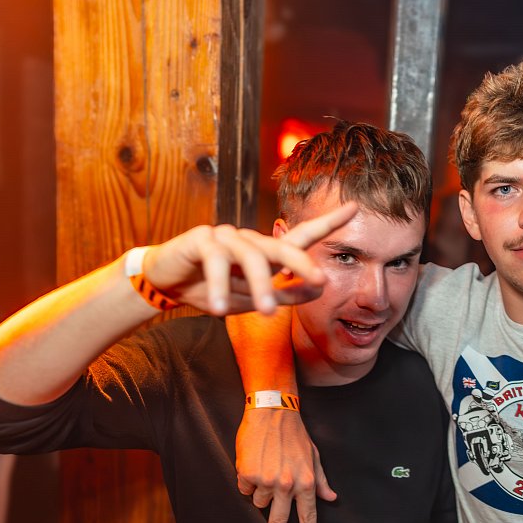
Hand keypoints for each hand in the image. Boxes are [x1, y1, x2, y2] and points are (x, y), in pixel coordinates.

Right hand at [143, 202, 358, 315]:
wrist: (166, 285)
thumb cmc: (212, 289)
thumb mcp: (251, 300)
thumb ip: (285, 295)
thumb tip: (319, 289)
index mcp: (265, 253)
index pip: (302, 236)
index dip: (329, 223)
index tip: (356, 209)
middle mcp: (250, 240)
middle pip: (283, 247)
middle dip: (304, 264)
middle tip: (321, 282)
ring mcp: (226, 236)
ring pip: (251, 258)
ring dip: (259, 288)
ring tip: (266, 313)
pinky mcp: (201, 239)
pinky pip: (216, 262)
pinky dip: (220, 286)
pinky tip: (219, 309)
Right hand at [235, 406, 335, 522]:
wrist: (271, 413)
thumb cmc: (294, 435)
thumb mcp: (313, 456)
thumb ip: (320, 480)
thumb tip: (331, 498)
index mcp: (306, 481)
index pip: (308, 515)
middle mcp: (286, 484)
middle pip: (279, 520)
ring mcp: (266, 481)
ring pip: (260, 502)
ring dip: (261, 493)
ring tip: (265, 471)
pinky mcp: (247, 474)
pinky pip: (245, 488)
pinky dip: (248, 481)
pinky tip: (253, 465)